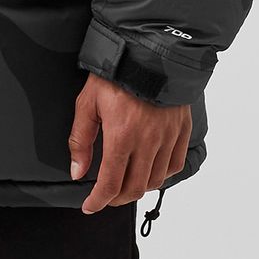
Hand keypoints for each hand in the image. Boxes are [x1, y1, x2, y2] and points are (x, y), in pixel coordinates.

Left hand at [69, 72, 190, 213]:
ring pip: (156, 180)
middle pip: (135, 187)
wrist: (148, 52)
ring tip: (125, 185)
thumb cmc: (114, 75)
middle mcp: (148, 142)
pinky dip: (162, 175)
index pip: (111, 183)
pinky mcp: (181, 130)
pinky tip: (151, 172)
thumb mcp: (87, 103)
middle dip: (117, 198)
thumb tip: (77, 172)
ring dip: (139, 189)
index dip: (99, 200)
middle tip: (106, 196)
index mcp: (122, 136)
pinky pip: (175, 164)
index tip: (90, 206)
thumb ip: (81, 140)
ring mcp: (168, 137)